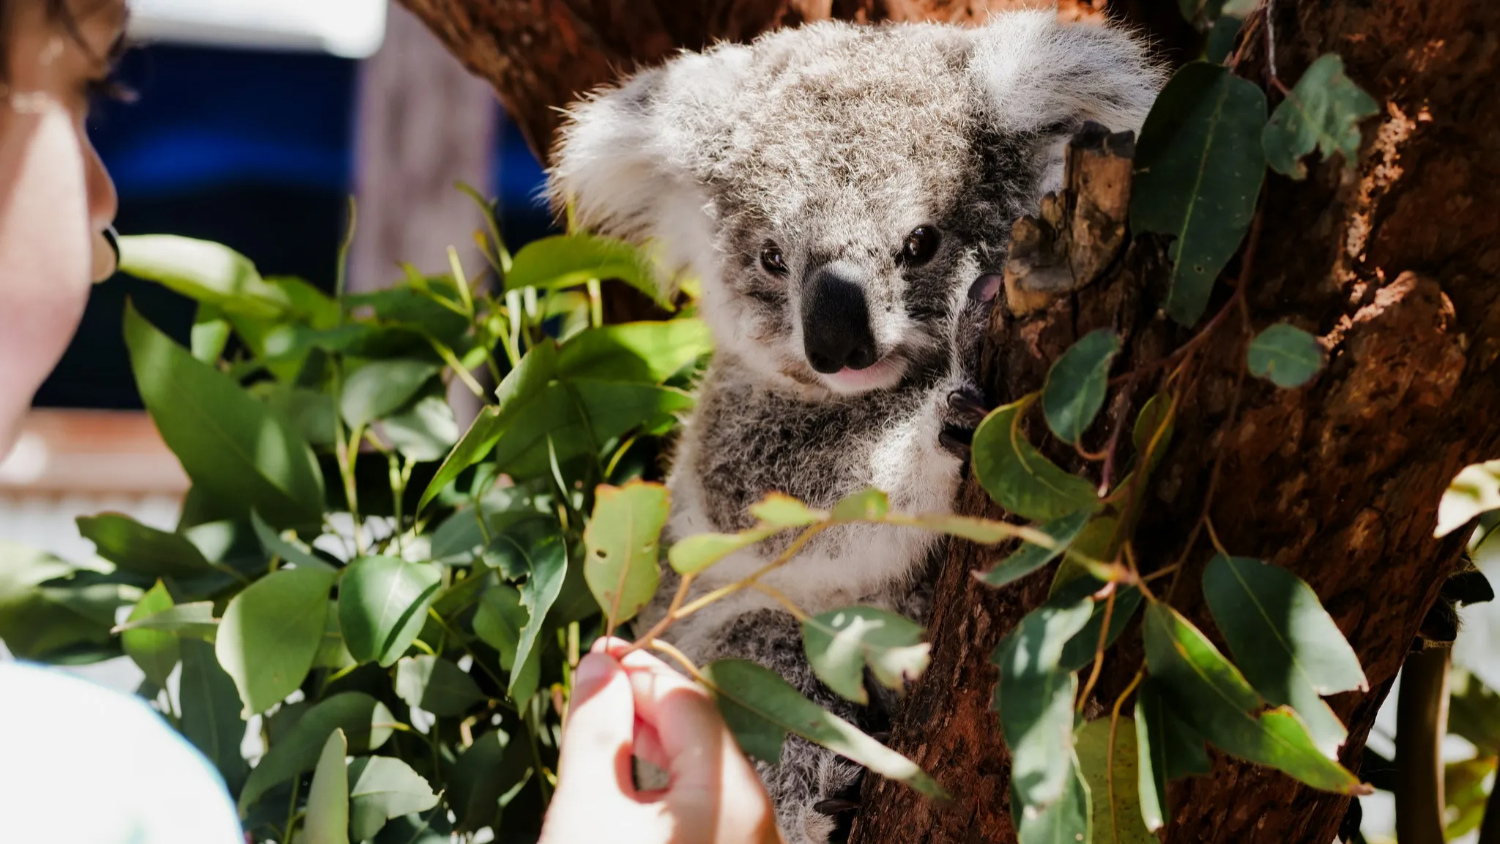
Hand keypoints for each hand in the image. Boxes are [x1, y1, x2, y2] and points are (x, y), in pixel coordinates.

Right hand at [539, 638, 782, 843]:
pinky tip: (624, 779)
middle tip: (593, 685)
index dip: (638, 670)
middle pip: (699, 734)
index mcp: (733, 796)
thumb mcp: (588, 807)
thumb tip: (600, 666)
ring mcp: (744, 842)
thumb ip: (594, 730)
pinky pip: (700, 806)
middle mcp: (756, 818)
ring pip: (699, 771)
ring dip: (650, 743)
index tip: (596, 655)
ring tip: (600, 726)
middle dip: (642, 704)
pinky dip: (661, 784)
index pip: (687, 701)